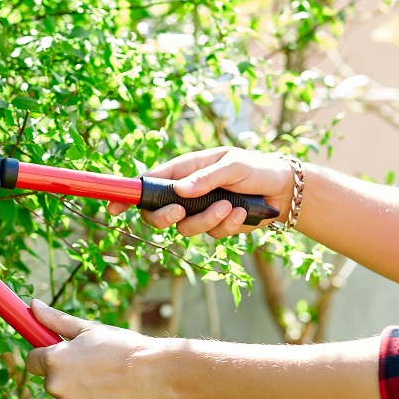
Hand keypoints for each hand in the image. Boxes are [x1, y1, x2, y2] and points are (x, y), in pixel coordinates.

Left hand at [24, 300, 164, 398]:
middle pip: (52, 382)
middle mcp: (56, 385)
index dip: (44, 358)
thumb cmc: (123, 348)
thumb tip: (33, 306)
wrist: (156, 376)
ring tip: (108, 383)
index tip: (60, 357)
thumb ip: (56, 320)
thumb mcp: (89, 330)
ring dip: (81, 394)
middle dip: (67, 376)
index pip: (32, 361)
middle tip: (96, 369)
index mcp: (55, 359)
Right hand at [107, 147, 292, 237]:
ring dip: (206, 220)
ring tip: (230, 205)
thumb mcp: (232, 164)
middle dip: (165, 217)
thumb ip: (205, 177)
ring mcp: (198, 212)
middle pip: (156, 214)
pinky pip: (210, 235)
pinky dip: (226, 225)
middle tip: (179, 212)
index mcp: (182, 171)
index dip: (128, 195)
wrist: (284, 191)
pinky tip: (241, 213)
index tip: (114, 206)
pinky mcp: (215, 227)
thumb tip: (178, 191)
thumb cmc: (256, 168)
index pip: (147, 183)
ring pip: (184, 228)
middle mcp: (185, 193)